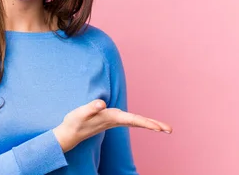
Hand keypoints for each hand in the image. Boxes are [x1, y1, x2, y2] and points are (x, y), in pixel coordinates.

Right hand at [52, 99, 172, 152]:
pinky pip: (130, 121)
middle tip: (170, 130)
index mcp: (111, 118)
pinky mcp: (110, 120)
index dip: (146, 123)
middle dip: (154, 125)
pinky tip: (145, 122)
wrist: (68, 134)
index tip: (159, 128)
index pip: (133, 120)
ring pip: (136, 122)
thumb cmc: (74, 123)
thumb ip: (90, 108)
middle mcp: (115, 121)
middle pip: (138, 122)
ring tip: (163, 128)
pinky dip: (140, 121)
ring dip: (150, 124)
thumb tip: (102, 104)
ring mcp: (113, 122)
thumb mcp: (80, 113)